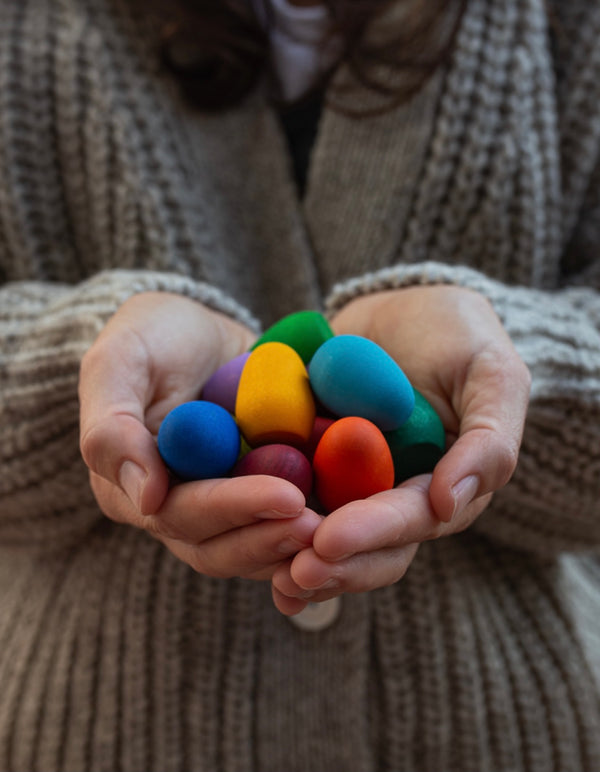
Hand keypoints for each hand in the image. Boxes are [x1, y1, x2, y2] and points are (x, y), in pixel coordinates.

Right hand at [79, 292, 320, 579]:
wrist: (198, 331)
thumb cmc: (153, 337)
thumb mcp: (119, 361)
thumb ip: (113, 427)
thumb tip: (146, 499)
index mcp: (133, 487)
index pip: (183, 514)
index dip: (235, 509)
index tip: (287, 496)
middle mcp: (175, 509)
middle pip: (221, 546)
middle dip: (272, 538)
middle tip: (324, 525)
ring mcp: (220, 505)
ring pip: (254, 546)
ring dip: (296, 544)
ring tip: (344, 529)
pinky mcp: (256, 494)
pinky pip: (283, 521)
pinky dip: (315, 522)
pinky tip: (354, 514)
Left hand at [271, 285, 530, 612]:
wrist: (402, 306)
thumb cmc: (458, 336)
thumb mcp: (491, 375)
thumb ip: (489, 439)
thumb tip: (449, 506)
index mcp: (439, 487)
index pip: (410, 521)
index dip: (373, 535)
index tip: (329, 541)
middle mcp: (391, 496)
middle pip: (365, 547)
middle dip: (331, 564)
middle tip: (290, 572)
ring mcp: (347, 483)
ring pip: (322, 534)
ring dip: (293, 557)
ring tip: (265, 573)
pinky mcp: (308, 461)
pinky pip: (284, 494)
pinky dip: (262, 518)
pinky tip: (233, 535)